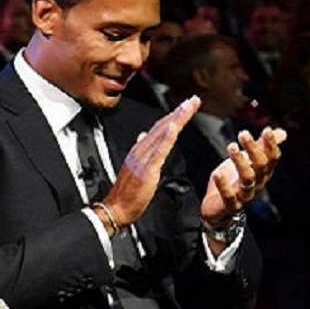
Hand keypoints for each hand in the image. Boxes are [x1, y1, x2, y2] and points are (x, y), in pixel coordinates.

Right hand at [102, 96, 199, 226]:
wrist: (116, 208)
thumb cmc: (126, 193)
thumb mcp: (134, 167)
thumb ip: (140, 150)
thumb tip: (143, 135)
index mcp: (139, 151)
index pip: (159, 129)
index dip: (173, 116)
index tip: (186, 107)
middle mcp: (140, 151)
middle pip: (162, 127)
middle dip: (178, 112)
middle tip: (193, 100)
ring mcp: (143, 159)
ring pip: (161, 134)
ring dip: (176, 119)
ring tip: (188, 107)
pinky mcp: (146, 169)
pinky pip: (158, 151)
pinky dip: (166, 138)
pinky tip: (174, 127)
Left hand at [201, 126, 286, 225]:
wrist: (218, 209)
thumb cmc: (233, 182)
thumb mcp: (246, 162)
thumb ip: (260, 148)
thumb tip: (281, 132)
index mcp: (262, 174)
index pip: (272, 158)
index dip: (271, 145)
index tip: (266, 130)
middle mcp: (257, 184)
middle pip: (260, 165)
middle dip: (253, 149)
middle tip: (243, 133)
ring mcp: (245, 195)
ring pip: (248, 178)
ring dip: (240, 161)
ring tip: (231, 146)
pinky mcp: (230, 205)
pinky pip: (229, 195)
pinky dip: (223, 184)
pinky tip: (216, 173)